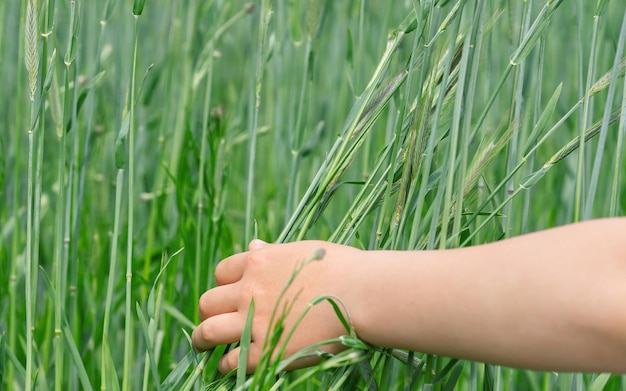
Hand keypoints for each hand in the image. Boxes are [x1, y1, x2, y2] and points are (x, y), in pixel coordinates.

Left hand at [191, 239, 362, 373]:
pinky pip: (231, 361)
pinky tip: (230, 363)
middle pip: (208, 301)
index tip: (232, 292)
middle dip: (207, 310)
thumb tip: (253, 246)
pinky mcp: (267, 351)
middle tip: (210, 318)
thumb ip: (273, 253)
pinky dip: (226, 363)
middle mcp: (249, 291)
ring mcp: (255, 321)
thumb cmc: (341, 266)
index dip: (225, 283)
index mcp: (258, 263)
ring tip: (202, 343)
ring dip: (202, 338)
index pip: (222, 271)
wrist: (362, 293)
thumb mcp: (302, 250)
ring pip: (208, 331)